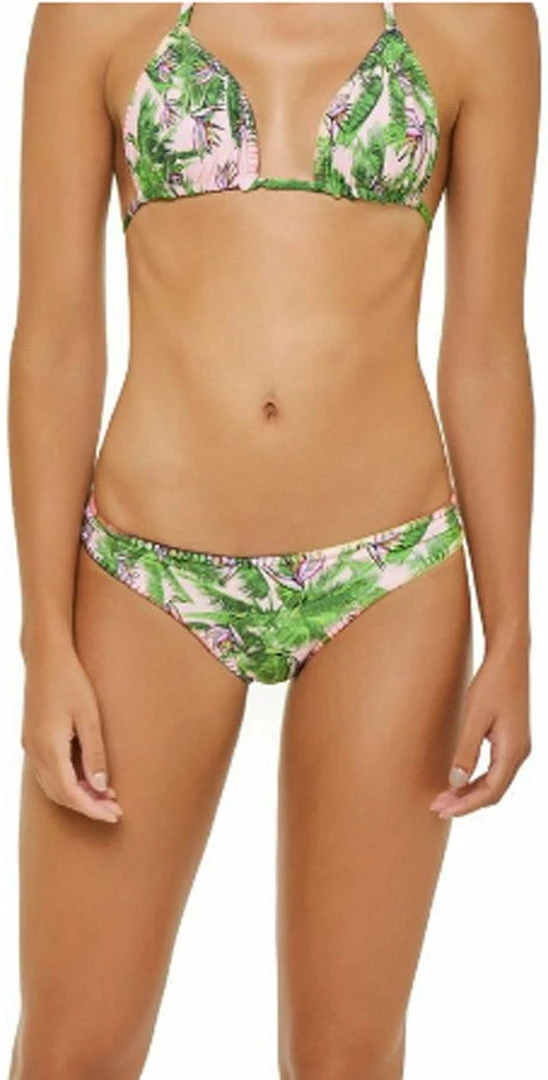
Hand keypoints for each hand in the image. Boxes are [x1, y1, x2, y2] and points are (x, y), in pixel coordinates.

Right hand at [21, 641, 122, 823]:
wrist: (46, 657)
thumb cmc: (71, 681)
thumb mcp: (90, 717)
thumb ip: (95, 753)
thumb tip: (101, 787)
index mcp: (49, 747)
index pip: (70, 793)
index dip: (92, 808)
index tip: (114, 814)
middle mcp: (35, 752)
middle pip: (60, 795)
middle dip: (88, 806)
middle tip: (114, 810)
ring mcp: (30, 746)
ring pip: (52, 787)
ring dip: (78, 796)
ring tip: (106, 797)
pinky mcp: (32, 740)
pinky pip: (47, 773)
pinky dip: (67, 783)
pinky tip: (87, 781)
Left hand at [429, 634, 530, 818]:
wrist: (509, 658)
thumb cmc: (492, 683)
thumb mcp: (475, 716)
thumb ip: (466, 750)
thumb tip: (455, 782)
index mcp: (513, 750)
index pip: (490, 791)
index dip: (465, 804)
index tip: (441, 809)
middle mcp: (520, 753)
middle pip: (493, 791)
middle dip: (465, 802)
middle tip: (436, 807)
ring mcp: (517, 747)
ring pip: (494, 782)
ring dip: (470, 792)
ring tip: (444, 797)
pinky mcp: (511, 739)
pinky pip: (495, 770)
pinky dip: (477, 779)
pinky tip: (459, 780)